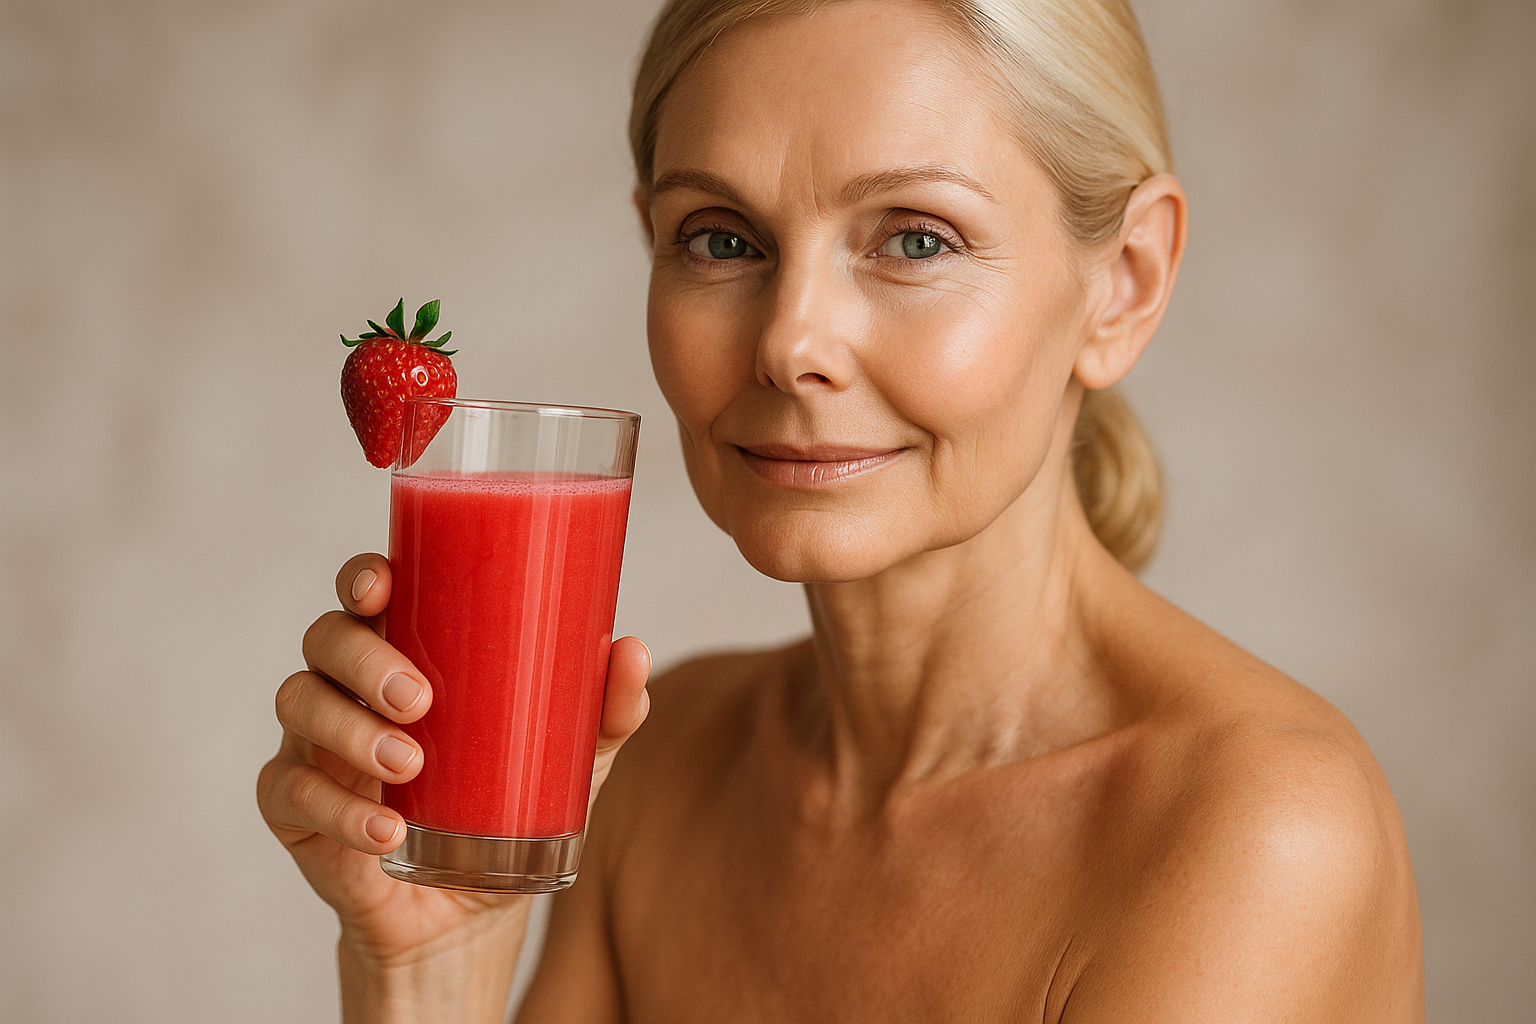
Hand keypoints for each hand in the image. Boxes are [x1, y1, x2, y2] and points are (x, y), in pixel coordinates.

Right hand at [256, 553, 651, 969]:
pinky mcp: (296, 814)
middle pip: (324, 639)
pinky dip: (339, 811)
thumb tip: (630, 649)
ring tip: (410, 765)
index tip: (381, 585)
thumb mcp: (569, 763)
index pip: (366, 593)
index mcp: (406, 655)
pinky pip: (289, 792)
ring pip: (298, 704)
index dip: (361, 576)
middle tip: (420, 699)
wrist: (470, 915)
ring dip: (351, 731)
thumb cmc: (510, 812)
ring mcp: (315, 747)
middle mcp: (349, 690)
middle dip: (365, 658)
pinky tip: (386, 832)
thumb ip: (604, 713)